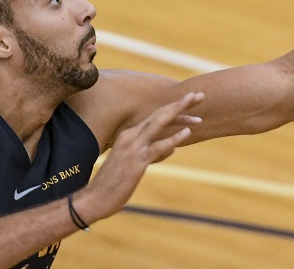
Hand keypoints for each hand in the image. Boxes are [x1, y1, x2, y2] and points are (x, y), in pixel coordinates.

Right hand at [74, 92, 204, 222]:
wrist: (93, 199)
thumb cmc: (114, 183)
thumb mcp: (136, 163)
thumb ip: (153, 153)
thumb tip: (172, 148)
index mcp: (129, 134)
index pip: (156, 116)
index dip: (175, 107)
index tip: (191, 100)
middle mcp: (130, 136)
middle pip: (160, 114)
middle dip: (181, 104)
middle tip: (200, 95)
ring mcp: (133, 147)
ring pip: (159, 123)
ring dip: (179, 112)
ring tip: (195, 104)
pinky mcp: (136, 162)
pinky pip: (158, 147)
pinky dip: (174, 138)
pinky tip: (188, 131)